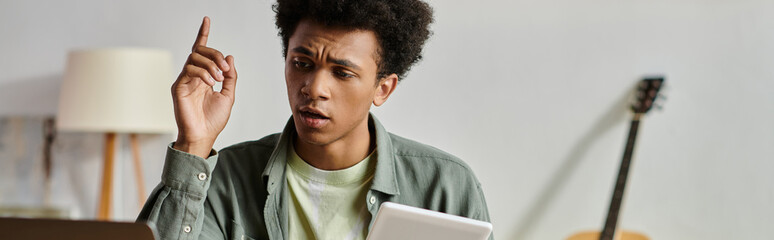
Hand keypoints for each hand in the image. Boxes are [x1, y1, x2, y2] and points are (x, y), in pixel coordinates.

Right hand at [171, 16, 236, 157]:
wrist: (203, 136)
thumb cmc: (213, 120)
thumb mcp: (229, 95)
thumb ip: (230, 76)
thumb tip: (230, 57)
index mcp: (204, 76)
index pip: (202, 51)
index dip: (203, 34)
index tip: (206, 20)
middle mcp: (192, 76)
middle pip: (199, 51)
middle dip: (215, 55)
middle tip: (225, 69)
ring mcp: (184, 80)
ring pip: (194, 58)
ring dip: (211, 65)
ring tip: (218, 78)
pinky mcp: (178, 87)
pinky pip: (189, 70)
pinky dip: (203, 73)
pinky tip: (211, 84)